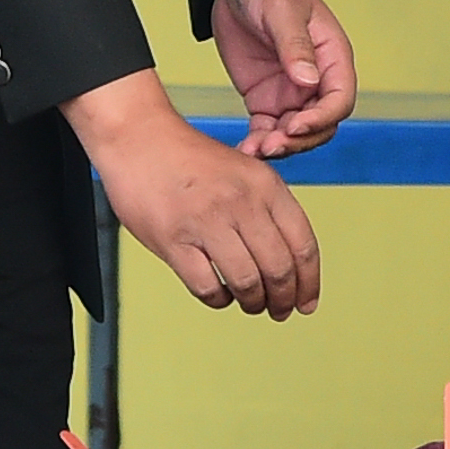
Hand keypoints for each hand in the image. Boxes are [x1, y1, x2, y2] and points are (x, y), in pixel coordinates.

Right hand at [59, 68, 321, 316]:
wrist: (139, 138)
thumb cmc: (190, 159)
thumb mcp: (245, 171)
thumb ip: (268, 209)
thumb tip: (290, 262)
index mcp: (265, 185)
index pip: (303, 244)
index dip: (310, 282)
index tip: (307, 303)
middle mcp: (241, 202)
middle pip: (279, 269)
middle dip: (283, 300)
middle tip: (278, 310)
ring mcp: (206, 221)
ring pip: (247, 283)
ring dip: (252, 303)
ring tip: (248, 303)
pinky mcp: (173, 240)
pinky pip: (206, 287)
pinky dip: (218, 300)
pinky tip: (218, 293)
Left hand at [211, 0, 355, 156]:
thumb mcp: (281, 11)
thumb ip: (295, 47)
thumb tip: (308, 82)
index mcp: (332, 58)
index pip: (340, 99)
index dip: (322, 118)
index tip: (293, 124)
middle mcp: (316, 80)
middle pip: (320, 125)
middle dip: (299, 140)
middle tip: (270, 145)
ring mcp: (291, 93)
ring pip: (294, 134)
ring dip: (278, 146)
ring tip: (253, 151)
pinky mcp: (265, 99)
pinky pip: (267, 130)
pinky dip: (258, 143)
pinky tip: (243, 150)